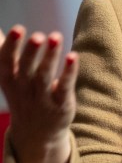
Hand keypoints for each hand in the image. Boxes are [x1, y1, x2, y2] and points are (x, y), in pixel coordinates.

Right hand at [0, 26, 77, 162]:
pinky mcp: (61, 104)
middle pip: (26, 69)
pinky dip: (69, 72)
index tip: (18, 28)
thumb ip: (4, 52)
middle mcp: (24, 89)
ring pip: (45, 76)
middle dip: (30, 52)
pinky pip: (64, 87)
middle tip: (37, 35)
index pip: (7, 62)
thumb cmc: (24, 95)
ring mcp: (42, 98)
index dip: (12, 45)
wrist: (37, 134)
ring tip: (55, 37)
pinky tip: (73, 56)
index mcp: (9, 80)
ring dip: (50, 57)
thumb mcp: (9, 77)